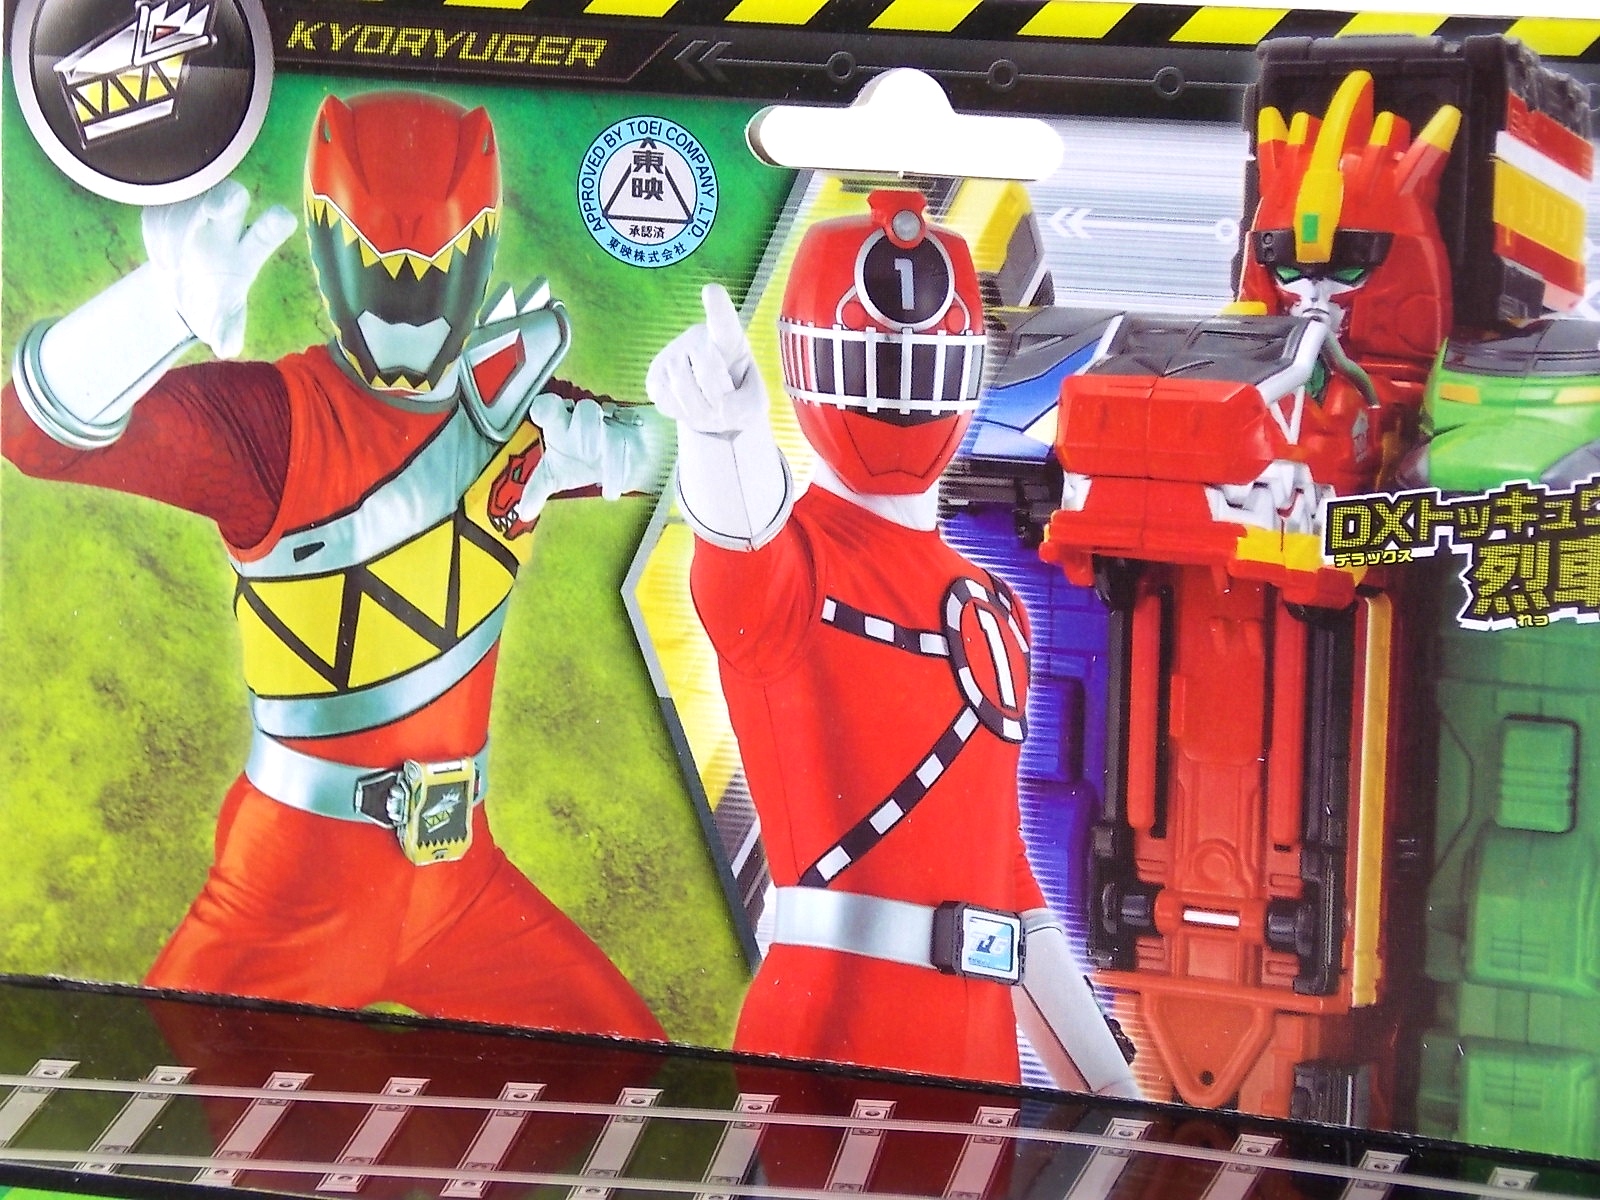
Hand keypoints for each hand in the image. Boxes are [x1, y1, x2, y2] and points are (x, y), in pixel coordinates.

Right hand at [142, 180, 295, 358]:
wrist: (177, 290)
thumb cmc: (211, 305)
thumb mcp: (220, 324)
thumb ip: (226, 331)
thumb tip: (226, 348)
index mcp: (249, 250)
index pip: (270, 229)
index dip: (274, 222)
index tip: (280, 220)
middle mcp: (230, 222)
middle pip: (232, 196)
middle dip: (225, 199)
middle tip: (213, 212)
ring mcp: (198, 206)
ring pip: (186, 207)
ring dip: (175, 235)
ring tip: (173, 267)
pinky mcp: (169, 201)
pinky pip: (159, 209)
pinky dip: (156, 233)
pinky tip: (163, 255)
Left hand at [510, 395, 662, 526]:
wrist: (618, 461)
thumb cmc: (581, 460)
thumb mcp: (555, 475)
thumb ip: (537, 490)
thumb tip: (523, 514)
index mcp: (560, 424)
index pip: (549, 406)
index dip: (546, 407)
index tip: (543, 415)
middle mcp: (585, 421)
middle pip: (587, 411)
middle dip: (587, 429)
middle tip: (586, 451)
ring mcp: (613, 426)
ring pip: (619, 435)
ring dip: (608, 452)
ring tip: (602, 482)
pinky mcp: (636, 437)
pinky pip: (634, 448)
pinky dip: (620, 472)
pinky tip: (612, 492)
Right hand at [645, 283, 765, 433]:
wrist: (711, 408)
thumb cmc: (736, 396)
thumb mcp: (755, 402)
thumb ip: (748, 405)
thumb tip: (720, 409)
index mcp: (729, 338)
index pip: (723, 321)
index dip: (717, 306)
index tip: (712, 291)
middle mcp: (696, 338)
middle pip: (707, 371)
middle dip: (718, 398)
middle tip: (724, 406)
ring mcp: (671, 355)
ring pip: (685, 390)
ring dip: (700, 411)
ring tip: (708, 408)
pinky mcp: (654, 376)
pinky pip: (667, 401)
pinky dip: (682, 414)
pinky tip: (689, 406)